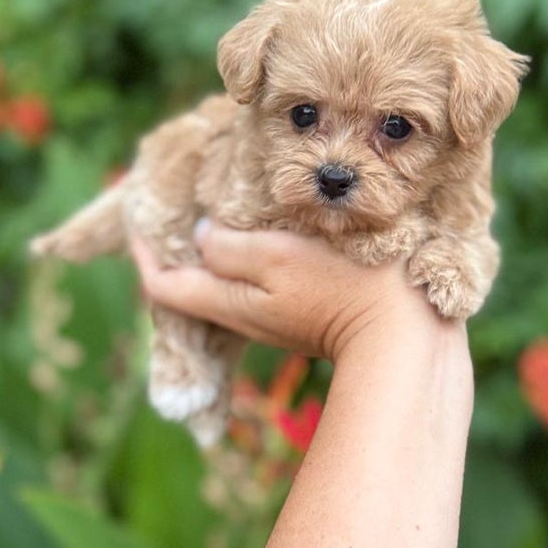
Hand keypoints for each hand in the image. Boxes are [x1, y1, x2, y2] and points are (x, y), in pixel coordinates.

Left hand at [130, 221, 464, 364]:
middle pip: (193, 287)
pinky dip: (252, 259)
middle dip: (179, 251)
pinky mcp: (310, 314)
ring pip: (229, 286)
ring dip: (218, 252)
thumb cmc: (343, 287)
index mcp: (229, 302)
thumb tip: (199, 237)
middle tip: (177, 209)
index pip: (163, 284)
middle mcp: (246, 316)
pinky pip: (263, 286)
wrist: (408, 338)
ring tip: (222, 213)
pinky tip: (271, 235)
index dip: (144, 252)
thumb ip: (230, 247)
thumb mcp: (278, 257)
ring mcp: (278, 319)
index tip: (139, 218)